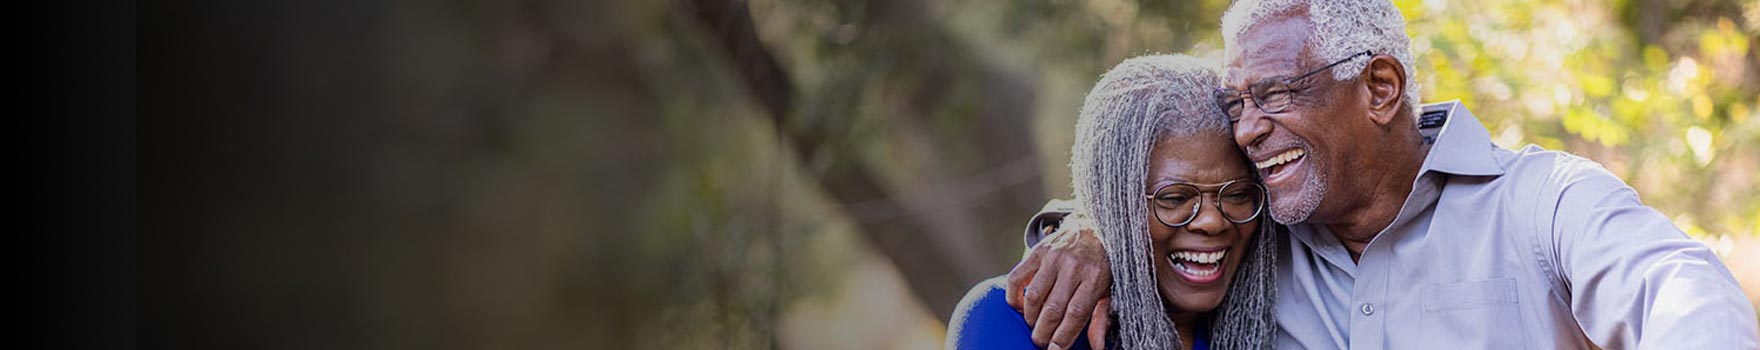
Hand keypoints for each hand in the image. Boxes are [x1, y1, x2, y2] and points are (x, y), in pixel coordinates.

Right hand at [1005, 212, 1111, 348]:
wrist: (1093, 226)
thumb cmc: (1101, 265)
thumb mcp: (1108, 290)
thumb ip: (1101, 318)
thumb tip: (1098, 347)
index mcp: (1094, 278)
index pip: (1075, 313)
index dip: (1063, 336)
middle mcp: (1073, 266)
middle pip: (1052, 308)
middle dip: (1043, 332)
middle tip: (1040, 341)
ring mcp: (1054, 257)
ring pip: (1033, 296)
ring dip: (1029, 316)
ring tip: (1033, 324)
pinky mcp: (1038, 251)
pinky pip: (1017, 278)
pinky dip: (1014, 296)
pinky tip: (1020, 306)